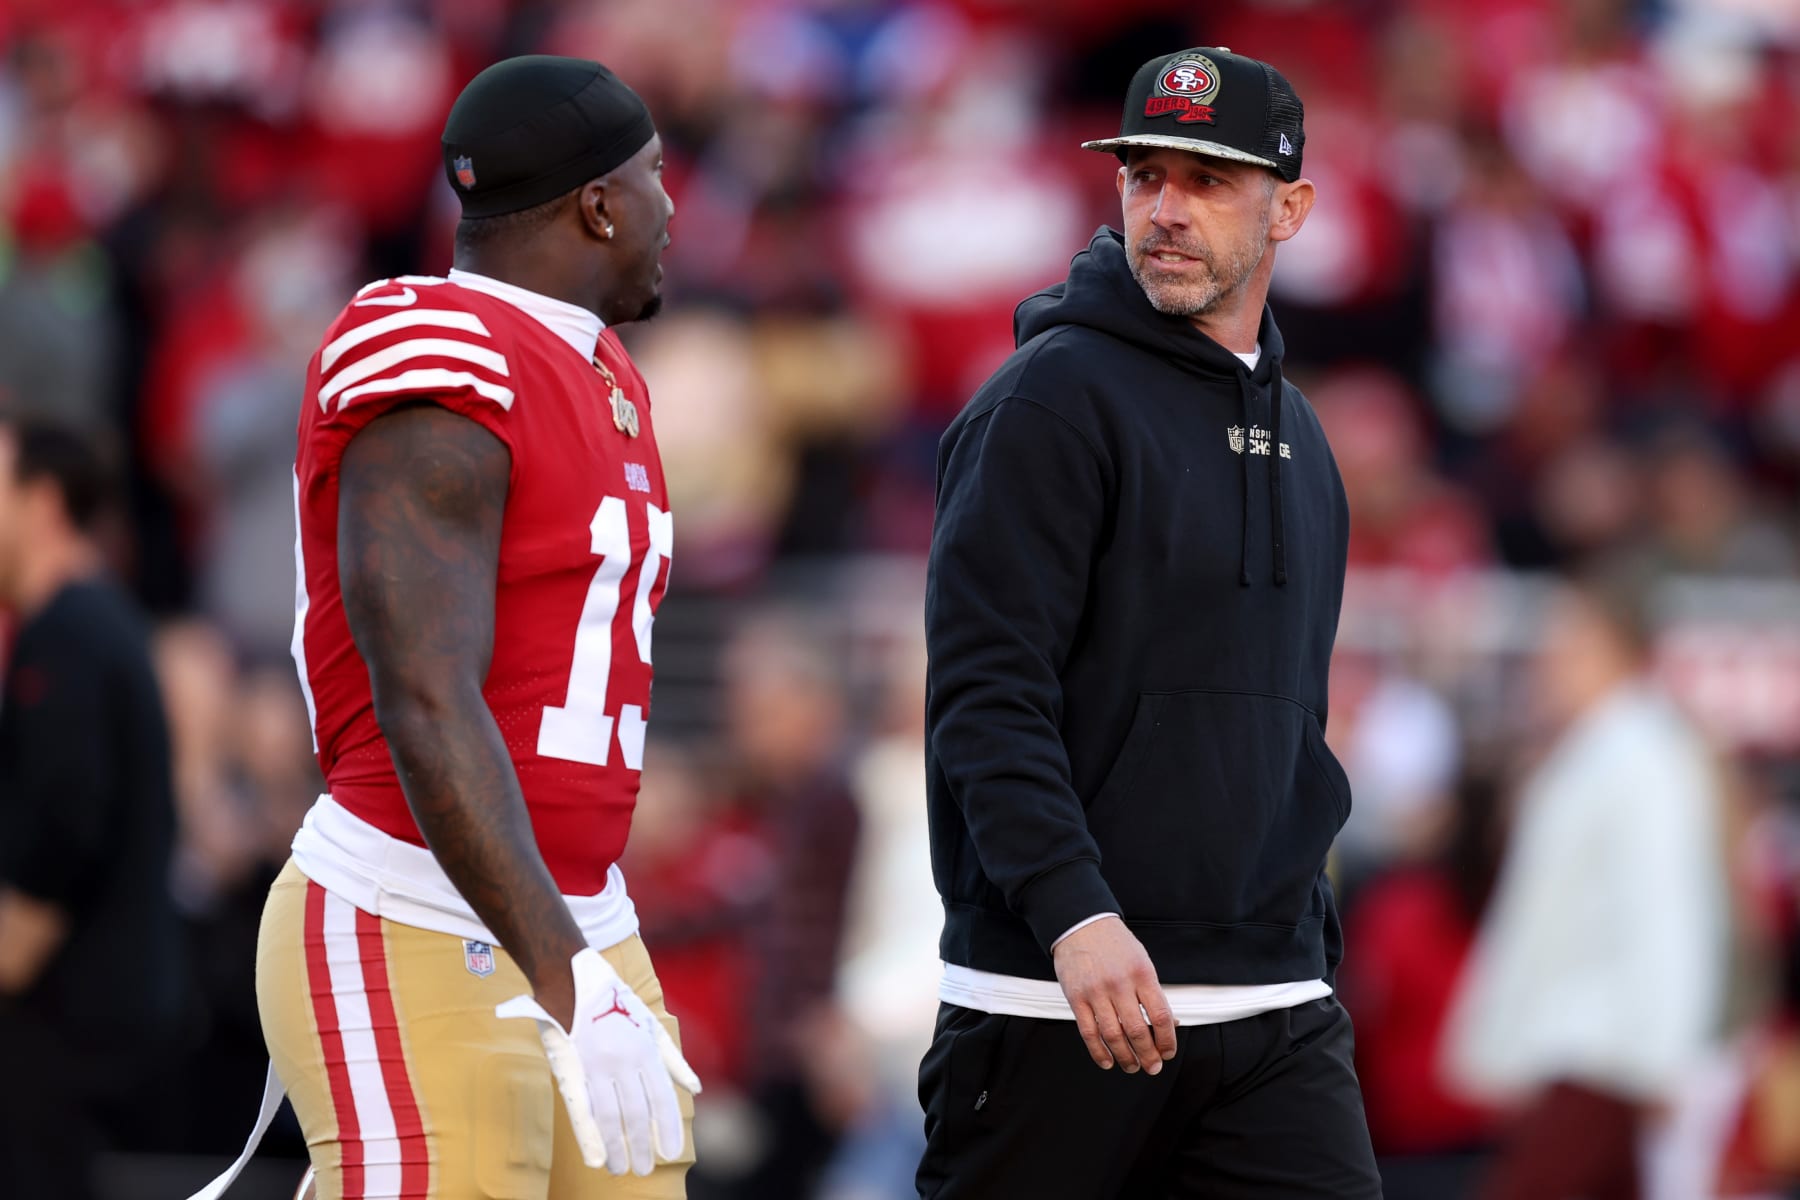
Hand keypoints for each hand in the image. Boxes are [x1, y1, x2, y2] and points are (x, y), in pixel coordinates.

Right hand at [497, 949, 701, 1174]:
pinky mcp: (570, 1068)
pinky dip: (589, 1136)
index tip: (671, 1152)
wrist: (570, 976)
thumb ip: (673, 1060)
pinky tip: (597, 1158)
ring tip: (622, 1169)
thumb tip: (695, 1088)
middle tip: (643, 1170)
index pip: (661, 1098)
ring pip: (609, 1117)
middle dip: (642, 1146)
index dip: (667, 1128)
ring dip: (617, 1147)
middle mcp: (623, 1060)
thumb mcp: (651, 1024)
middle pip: (636, 1113)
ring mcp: (595, 1066)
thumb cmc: (615, 1001)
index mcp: (645, 1050)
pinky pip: (581, 1109)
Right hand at [1052, 916, 1176, 1073]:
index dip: (1168, 1041)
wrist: (1081, 924)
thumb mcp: (1142, 961)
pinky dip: (1099, 1052)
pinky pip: (1088, 1032)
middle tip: (1153, 1067)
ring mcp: (1096, 991)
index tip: (1168, 1052)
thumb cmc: (1115, 944)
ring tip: (1132, 1067)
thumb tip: (1171, 1025)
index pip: (1161, 1016)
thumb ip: (1153, 992)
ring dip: (1126, 1058)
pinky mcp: (1076, 998)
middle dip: (1148, 1056)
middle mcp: (1120, 984)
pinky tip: (1108, 1061)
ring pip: (1113, 1036)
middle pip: (1137, 1031)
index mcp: (1142, 974)